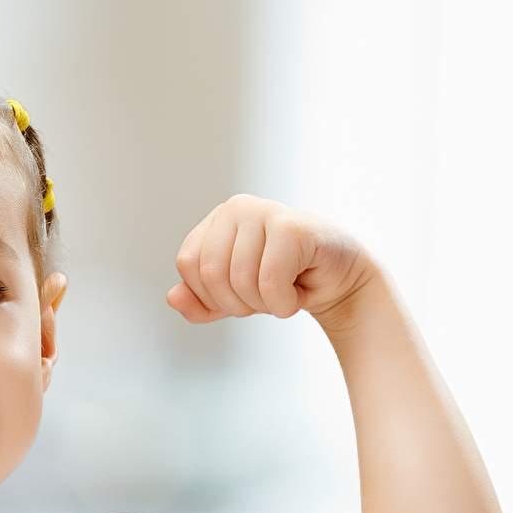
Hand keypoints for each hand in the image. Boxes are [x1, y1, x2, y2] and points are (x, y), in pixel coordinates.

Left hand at [166, 194, 372, 323]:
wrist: (340, 282)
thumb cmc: (285, 284)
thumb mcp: (235, 299)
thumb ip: (200, 302)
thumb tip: (172, 297)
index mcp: (217, 220)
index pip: (188, 265)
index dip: (211, 294)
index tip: (242, 295)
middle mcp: (236, 207)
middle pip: (211, 273)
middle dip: (238, 303)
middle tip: (267, 297)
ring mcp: (264, 211)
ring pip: (240, 282)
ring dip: (265, 305)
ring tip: (286, 291)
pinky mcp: (291, 227)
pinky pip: (269, 283)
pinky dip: (284, 303)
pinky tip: (301, 291)